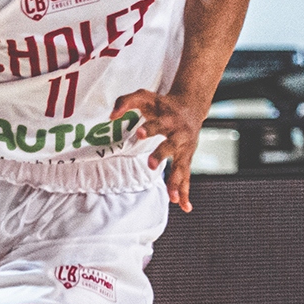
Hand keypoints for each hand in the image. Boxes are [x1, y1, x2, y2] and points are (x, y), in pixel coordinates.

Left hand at [109, 87, 205, 210]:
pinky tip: (185, 207)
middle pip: (171, 146)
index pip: (158, 124)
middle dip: (161, 155)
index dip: (150, 128)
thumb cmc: (163, 104)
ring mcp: (185, 149)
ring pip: (182, 167)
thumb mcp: (145, 96)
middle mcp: (179, 134)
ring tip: (173, 198)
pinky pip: (187, 177)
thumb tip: (111, 116)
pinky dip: (186, 192)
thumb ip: (126, 101)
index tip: (140, 133)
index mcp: (169, 119)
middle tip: (151, 165)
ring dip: (177, 182)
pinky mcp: (187, 158)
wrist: (192, 106)